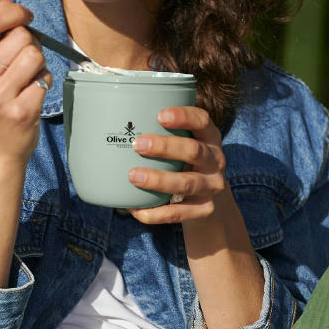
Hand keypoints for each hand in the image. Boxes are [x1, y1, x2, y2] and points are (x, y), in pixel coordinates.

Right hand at [0, 0, 52, 163]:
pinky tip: (31, 93)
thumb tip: (8, 3)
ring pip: (36, 54)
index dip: (12, 11)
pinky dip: (45, 81)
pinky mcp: (22, 111)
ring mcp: (0, 97)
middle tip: (22, 61)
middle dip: (29, 43)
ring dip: (39, 62)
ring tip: (27, 77)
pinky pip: (46, 77)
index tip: (24, 16)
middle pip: (21, 36)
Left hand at [124, 105, 228, 224]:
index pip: (202, 121)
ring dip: (158, 180)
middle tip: (138, 144)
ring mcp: (212, 186)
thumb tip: (112, 119)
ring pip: (186, 184)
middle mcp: (215, 160)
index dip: (184, 117)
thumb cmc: (185, 161)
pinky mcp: (205, 209)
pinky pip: (178, 213)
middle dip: (165, 147)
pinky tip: (135, 208)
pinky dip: (155, 213)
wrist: (212, 198)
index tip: (160, 115)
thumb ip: (162, 131)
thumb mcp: (185, 141)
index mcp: (209, 137)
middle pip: (194, 151)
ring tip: (133, 176)